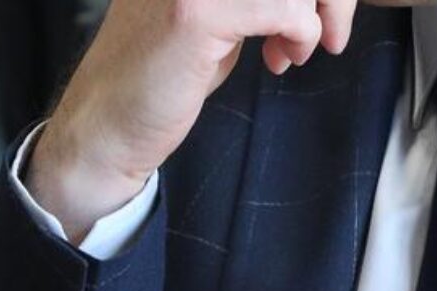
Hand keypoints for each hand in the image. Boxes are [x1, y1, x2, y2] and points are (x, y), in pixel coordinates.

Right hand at [29, 0, 359, 240]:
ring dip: (317, 13)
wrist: (106, 133)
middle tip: (331, 29)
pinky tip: (285, 58)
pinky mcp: (197, 13)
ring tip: (298, 47)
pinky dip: (301, 34)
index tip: (319, 11)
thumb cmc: (157, 80)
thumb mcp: (213, 16)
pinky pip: (285, 8)